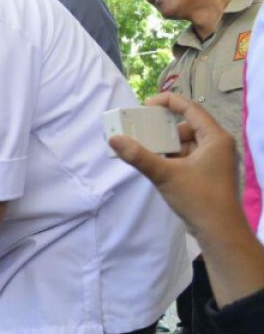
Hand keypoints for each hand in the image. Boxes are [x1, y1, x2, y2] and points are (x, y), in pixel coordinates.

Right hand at [109, 93, 238, 240]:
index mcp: (215, 138)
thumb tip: (114, 139)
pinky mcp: (206, 172)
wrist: (219, 231)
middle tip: (140, 129)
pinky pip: (185, 156)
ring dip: (164, 144)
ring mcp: (213, 159)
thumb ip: (139, 156)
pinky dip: (169, 156)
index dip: (168, 102)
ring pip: (184, 142)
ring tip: (142, 147)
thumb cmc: (198, 198)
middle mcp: (217, 144)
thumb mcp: (165, 175)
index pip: (191, 108)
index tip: (145, 105)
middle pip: (185, 125)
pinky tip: (153, 162)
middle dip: (161, 127)